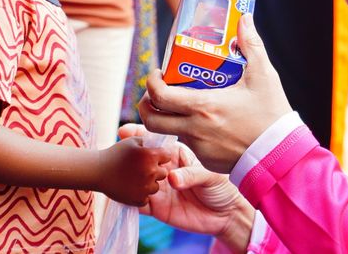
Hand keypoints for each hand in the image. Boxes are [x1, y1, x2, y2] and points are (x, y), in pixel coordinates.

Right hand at [96, 136, 173, 206]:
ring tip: (135, 178)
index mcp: (151, 156)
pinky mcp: (138, 200)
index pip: (167, 156)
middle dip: (156, 170)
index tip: (151, 157)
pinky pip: (146, 198)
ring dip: (149, 184)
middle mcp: (151, 172)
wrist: (97, 171)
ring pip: (156, 187)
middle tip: (141, 168)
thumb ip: (149, 142)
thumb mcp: (133, 141)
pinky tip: (131, 187)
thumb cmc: (115, 153)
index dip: (160, 156)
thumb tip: (162, 144)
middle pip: (163, 173)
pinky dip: (140, 195)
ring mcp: (145, 188)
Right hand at [120, 124, 255, 251]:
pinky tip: (125, 195)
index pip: (155, 142)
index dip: (140, 135)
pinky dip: (130, 199)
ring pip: (136, 180)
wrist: (226, 216)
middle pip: (141, 160)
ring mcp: (159, 188)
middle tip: (122, 156)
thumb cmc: (221, 188)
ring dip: (128, 178)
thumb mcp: (210, 176)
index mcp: (176, 154)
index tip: (124, 131)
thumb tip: (171, 179)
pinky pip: (138, 203)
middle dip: (130, 157)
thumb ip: (191, 175)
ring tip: (123, 176)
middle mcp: (164, 169)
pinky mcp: (156, 207)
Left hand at [139, 14, 293, 173]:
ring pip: (170, 131)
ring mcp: (199, 148)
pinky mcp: (206, 160)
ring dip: (170, 117)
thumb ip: (251, 44)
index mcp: (203, 106)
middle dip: (146, 104)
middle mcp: (195, 129)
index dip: (152, 83)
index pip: (159, 96)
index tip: (158, 74)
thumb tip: (244, 19)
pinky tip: (206, 122)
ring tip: (184, 103)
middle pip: (151, 119)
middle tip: (157, 92)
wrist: (282, 154)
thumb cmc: (271, 114)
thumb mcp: (263, 75)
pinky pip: (189, 144)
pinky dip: (190, 131)